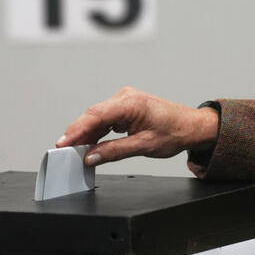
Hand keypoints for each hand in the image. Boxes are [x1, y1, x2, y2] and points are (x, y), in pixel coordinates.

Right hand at [56, 87, 218, 165]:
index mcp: (131, 103)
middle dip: (78, 133)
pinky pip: (105, 119)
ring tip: (75, 151)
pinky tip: (90, 144)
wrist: (192, 126)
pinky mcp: (125, 107)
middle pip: (93, 115)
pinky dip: (97, 131)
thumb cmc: (175, 132)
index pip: (96, 115)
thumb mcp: (144, 146)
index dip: (76, 130)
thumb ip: (114, 151)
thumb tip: (91, 157)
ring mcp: (125, 100)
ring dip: (87, 134)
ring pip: (98, 117)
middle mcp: (125, 97)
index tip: (63, 143)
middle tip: (64, 151)